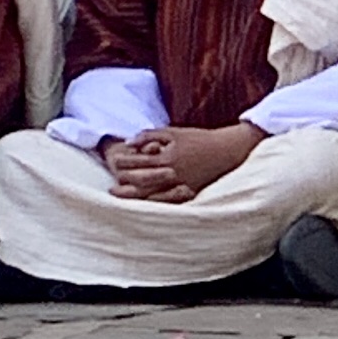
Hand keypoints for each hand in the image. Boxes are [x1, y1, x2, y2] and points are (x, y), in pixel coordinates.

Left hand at [105, 124, 258, 201]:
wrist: (226, 151)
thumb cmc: (198, 139)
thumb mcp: (172, 132)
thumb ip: (148, 136)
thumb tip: (128, 142)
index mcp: (168, 158)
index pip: (139, 163)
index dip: (124, 163)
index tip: (113, 162)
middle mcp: (174, 174)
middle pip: (142, 182)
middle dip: (125, 184)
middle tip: (111, 189)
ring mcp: (182, 186)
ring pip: (154, 196)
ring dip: (137, 198)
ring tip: (123, 199)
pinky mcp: (191, 193)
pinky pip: (169, 203)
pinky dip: (155, 204)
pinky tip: (145, 205)